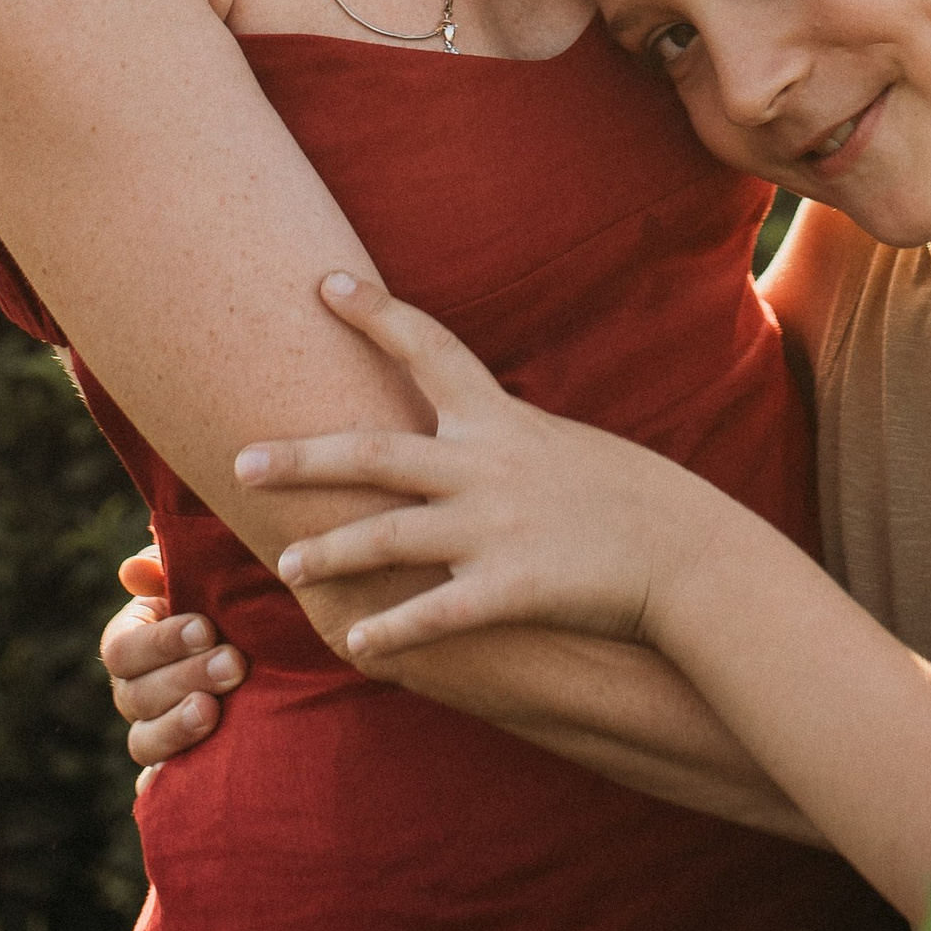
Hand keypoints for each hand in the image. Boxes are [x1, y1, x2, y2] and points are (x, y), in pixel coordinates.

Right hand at [101, 545, 244, 773]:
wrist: (259, 648)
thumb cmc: (222, 600)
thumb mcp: (198, 577)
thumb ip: (166, 570)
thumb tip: (134, 572)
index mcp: (128, 644)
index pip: (123, 650)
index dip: (161, 642)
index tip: (206, 628)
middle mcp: (132, 692)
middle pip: (136, 696)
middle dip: (185, 678)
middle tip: (234, 664)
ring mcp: (152, 732)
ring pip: (144, 742)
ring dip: (178, 726)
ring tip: (214, 711)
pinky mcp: (177, 766)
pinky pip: (161, 787)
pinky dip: (167, 789)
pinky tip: (192, 785)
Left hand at [237, 272, 689, 660]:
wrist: (690, 553)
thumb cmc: (629, 498)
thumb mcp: (563, 447)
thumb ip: (502, 440)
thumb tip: (456, 433)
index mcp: (501, 421)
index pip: (430, 349)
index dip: (377, 314)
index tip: (325, 285)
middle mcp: (488, 465)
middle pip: (376, 452)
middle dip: (304, 457)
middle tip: (240, 463)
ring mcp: (497, 527)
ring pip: (391, 534)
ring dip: (332, 550)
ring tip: (285, 566)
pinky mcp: (513, 587)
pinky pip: (438, 612)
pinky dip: (395, 629)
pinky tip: (357, 645)